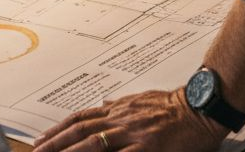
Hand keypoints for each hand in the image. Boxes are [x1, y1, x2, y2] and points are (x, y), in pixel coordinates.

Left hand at [34, 89, 226, 151]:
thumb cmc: (176, 105)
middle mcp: (122, 119)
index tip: (42, 140)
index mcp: (120, 108)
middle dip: (55, 144)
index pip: (81, 118)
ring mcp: (134, 134)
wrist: (202, 107)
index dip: (59, 129)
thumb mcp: (143, 98)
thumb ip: (122, 103)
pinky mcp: (148, 148)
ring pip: (93, 145)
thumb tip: (104, 101)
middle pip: (81, 131)